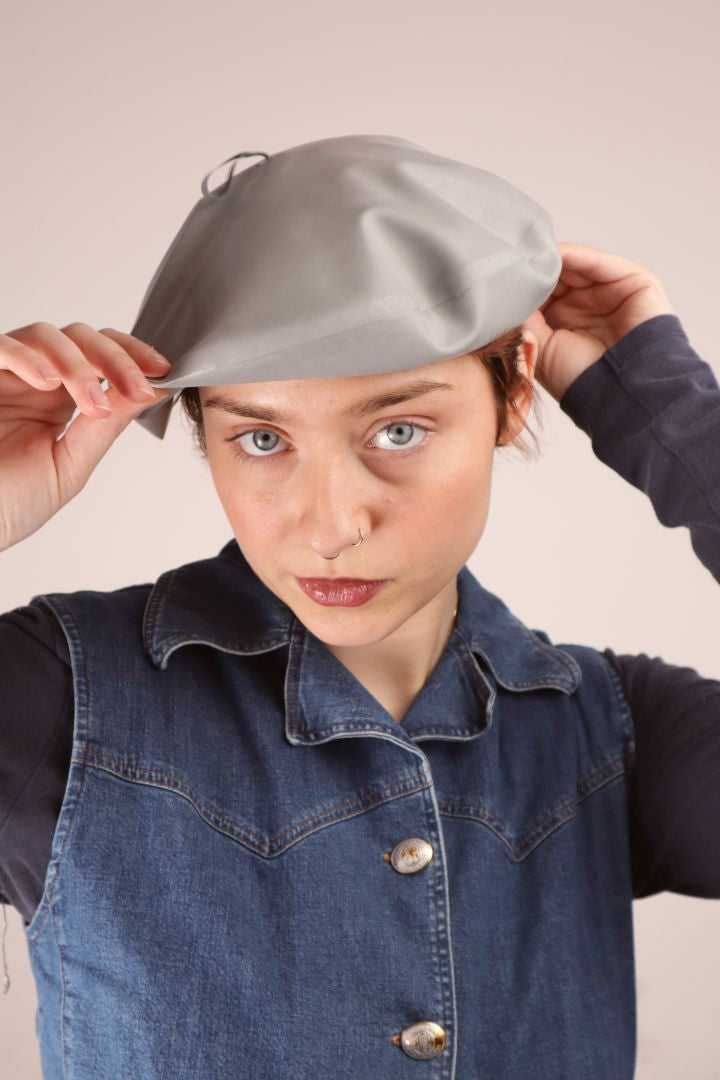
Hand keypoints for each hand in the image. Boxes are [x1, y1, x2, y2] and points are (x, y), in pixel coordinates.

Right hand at [0, 322, 171, 552]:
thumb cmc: (7, 505)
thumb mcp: (69, 466)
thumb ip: (106, 426)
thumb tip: (151, 390)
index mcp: (61, 399)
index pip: (102, 358)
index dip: (133, 357)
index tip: (163, 372)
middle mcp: (33, 380)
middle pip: (81, 338)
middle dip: (116, 358)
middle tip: (137, 387)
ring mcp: (4, 376)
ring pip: (46, 335)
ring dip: (78, 364)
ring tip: (91, 403)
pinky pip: (0, 345)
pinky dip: (27, 356)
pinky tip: (46, 382)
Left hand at [521, 242, 675, 402]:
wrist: (620, 394)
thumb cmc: (580, 380)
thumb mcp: (541, 346)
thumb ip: (524, 318)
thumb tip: (505, 294)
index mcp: (566, 323)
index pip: (543, 293)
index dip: (524, 284)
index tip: (499, 273)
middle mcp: (588, 306)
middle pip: (558, 275)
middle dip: (536, 267)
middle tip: (511, 257)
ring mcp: (611, 293)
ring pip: (577, 266)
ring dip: (552, 259)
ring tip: (528, 252)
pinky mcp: (634, 282)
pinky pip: (599, 263)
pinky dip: (575, 255)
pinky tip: (552, 253)